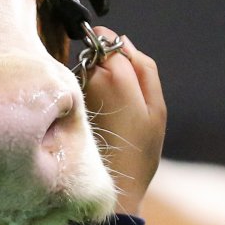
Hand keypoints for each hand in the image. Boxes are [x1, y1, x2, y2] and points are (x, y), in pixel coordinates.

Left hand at [83, 27, 165, 214]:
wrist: (115, 185)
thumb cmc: (140, 148)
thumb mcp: (157, 108)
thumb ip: (145, 68)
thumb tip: (125, 41)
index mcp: (114, 75)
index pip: (108, 40)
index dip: (118, 52)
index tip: (127, 74)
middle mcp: (89, 78)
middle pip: (95, 54)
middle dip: (107, 66)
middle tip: (123, 98)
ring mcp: (75, 92)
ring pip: (85, 71)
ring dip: (97, 82)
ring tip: (112, 113)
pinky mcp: (68, 106)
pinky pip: (78, 89)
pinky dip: (88, 97)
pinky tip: (100, 121)